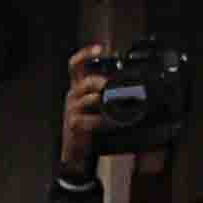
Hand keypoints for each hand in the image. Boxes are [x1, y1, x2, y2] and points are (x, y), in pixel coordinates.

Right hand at [59, 42, 115, 174]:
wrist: (76, 153)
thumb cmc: (89, 129)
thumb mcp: (96, 108)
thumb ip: (107, 96)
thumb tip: (129, 90)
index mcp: (78, 88)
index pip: (76, 65)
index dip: (87, 53)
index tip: (102, 49)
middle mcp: (73, 95)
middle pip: (87, 81)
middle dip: (102, 82)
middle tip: (114, 87)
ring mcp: (72, 110)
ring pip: (90, 98)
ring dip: (107, 102)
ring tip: (119, 108)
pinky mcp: (74, 124)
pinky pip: (92, 119)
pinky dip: (105, 121)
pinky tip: (113, 123)